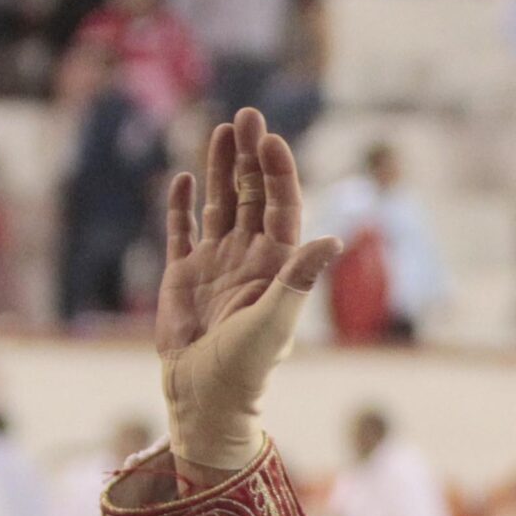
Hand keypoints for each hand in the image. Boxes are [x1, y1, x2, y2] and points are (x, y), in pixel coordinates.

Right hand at [157, 107, 342, 474]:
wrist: (204, 399)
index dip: (278, 174)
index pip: (280, 208)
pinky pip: (182, 232)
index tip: (272, 140)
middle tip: (248, 115)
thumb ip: (298, 279)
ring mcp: (214, 265)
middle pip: (251, 197)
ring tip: (222, 129)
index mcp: (274, 267)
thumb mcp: (275, 323)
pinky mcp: (181, 277)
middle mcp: (247, 260)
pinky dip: (182, 205)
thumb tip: (333, 239)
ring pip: (219, 205)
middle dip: (250, 157)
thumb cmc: (245, 369)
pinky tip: (184, 177)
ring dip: (220, 169)